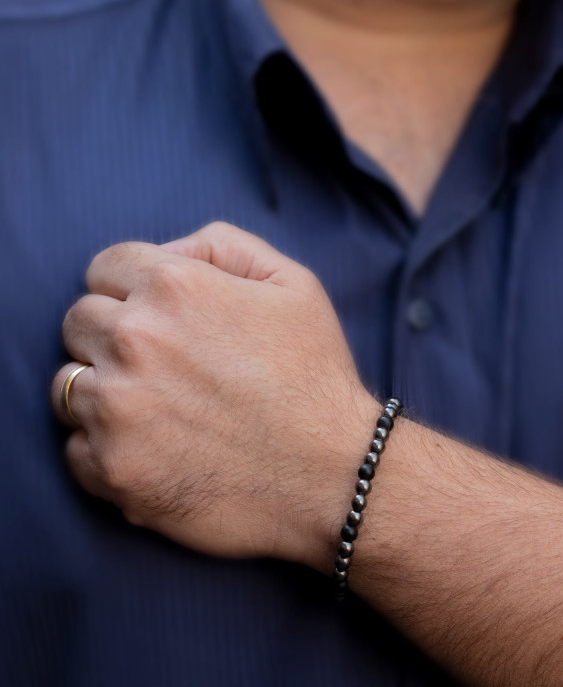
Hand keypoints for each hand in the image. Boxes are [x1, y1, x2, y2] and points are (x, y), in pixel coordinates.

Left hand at [51, 222, 380, 567]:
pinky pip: (75, 447)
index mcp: (175, 288)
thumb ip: (223, 246)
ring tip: (161, 408)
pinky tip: (156, 447)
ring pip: (68, 383)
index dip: (132, 288)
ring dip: (105, 390)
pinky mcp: (113, 470)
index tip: (158, 315)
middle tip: (164, 364)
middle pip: (79, 321)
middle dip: (113, 334)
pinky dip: (105, 447)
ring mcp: (117, 409)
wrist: (334, 475)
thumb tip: (168, 253)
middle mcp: (134, 341)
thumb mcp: (294, 284)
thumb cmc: (316, 377)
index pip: (104, 267)